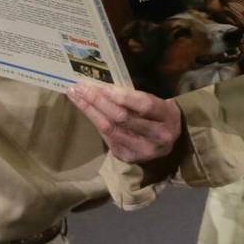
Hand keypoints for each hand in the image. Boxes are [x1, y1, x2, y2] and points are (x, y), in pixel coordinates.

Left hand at [66, 80, 182, 163]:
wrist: (167, 141)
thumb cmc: (157, 114)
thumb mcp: (155, 101)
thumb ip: (133, 97)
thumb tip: (101, 87)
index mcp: (168, 117)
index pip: (144, 105)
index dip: (122, 96)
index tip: (101, 86)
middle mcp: (158, 137)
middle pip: (122, 118)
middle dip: (98, 100)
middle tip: (79, 87)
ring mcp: (142, 150)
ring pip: (110, 129)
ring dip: (90, 110)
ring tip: (75, 95)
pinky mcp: (128, 157)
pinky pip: (107, 136)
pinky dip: (95, 120)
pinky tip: (85, 108)